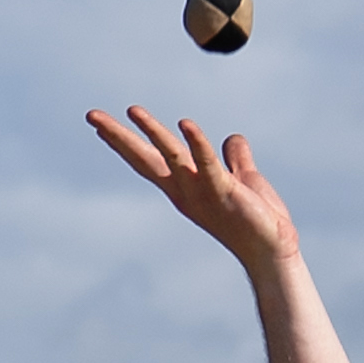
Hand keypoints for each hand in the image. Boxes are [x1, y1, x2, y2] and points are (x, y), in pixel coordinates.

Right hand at [86, 104, 303, 269]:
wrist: (271, 252)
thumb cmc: (256, 220)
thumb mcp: (243, 180)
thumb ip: (237, 158)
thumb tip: (232, 139)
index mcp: (184, 187)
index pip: (148, 160)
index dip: (124, 142)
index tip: (100, 124)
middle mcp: (185, 190)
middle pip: (145, 158)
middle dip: (118, 137)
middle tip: (92, 115)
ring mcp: (201, 192)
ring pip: (171, 156)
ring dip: (152, 133)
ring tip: (133, 110)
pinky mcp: (224, 192)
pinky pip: (207, 164)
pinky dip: (197, 143)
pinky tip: (185, 124)